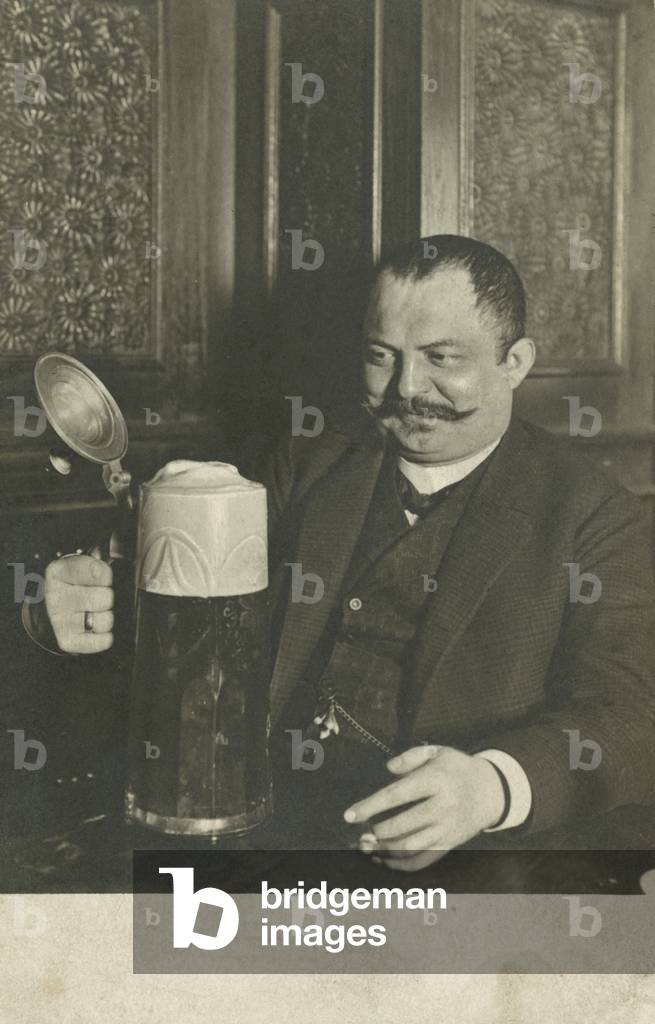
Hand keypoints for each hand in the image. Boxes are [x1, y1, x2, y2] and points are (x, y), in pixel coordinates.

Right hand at [44, 547, 113, 653]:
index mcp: (59, 572)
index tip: (103, 578)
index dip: (106, 576)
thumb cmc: (74, 584)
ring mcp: (60, 620)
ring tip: (95, 612)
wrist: (53, 607)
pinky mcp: (66, 640)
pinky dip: (103, 638)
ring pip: (106, 620)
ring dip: (106, 617)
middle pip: (106, 598)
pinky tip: (98, 630)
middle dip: (107, 597)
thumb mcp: (81, 564)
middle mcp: (56, 596)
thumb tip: (121, 556)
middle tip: (98, 597)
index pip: (98, 572)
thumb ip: (98, 561)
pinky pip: (98, 642)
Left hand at [343, 744, 505, 871]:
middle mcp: (443, 806)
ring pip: (410, 846)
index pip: (397, 795)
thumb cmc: (457, 769)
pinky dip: (401, 865)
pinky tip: (384, 861)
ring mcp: (447, 828)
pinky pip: (423, 860)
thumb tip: (389, 769)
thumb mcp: (437, 751)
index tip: (350, 815)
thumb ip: (410, 757)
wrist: (491, 791)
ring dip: (384, 849)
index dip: (371, 806)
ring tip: (366, 846)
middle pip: (402, 825)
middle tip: (359, 832)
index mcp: (436, 780)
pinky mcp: (450, 844)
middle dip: (376, 831)